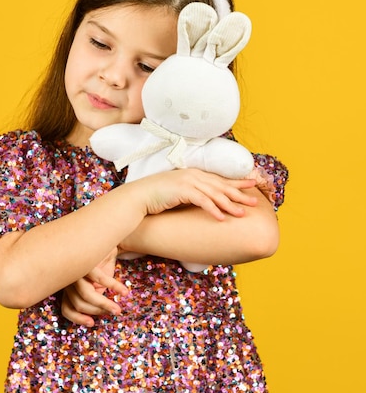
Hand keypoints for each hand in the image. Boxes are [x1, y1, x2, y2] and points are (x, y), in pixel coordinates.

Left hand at [61, 249, 128, 326]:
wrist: (105, 238)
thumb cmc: (100, 263)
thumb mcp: (95, 284)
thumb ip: (94, 296)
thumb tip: (101, 313)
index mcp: (68, 286)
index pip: (66, 309)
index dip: (78, 319)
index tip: (92, 323)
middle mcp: (68, 278)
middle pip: (78, 304)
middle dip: (97, 312)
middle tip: (114, 312)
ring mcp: (75, 269)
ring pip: (87, 295)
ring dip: (105, 304)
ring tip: (119, 308)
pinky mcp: (86, 260)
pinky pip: (100, 279)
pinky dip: (114, 287)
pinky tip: (124, 291)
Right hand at [137, 168, 257, 219]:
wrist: (138, 196)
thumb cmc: (156, 196)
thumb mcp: (177, 192)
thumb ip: (191, 194)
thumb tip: (203, 201)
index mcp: (193, 174)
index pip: (219, 179)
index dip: (236, 182)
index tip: (252, 185)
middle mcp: (193, 175)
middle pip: (221, 185)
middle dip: (239, 193)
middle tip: (255, 201)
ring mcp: (188, 182)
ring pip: (214, 194)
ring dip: (229, 204)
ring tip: (242, 213)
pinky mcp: (182, 191)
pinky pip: (202, 201)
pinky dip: (212, 209)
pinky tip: (222, 218)